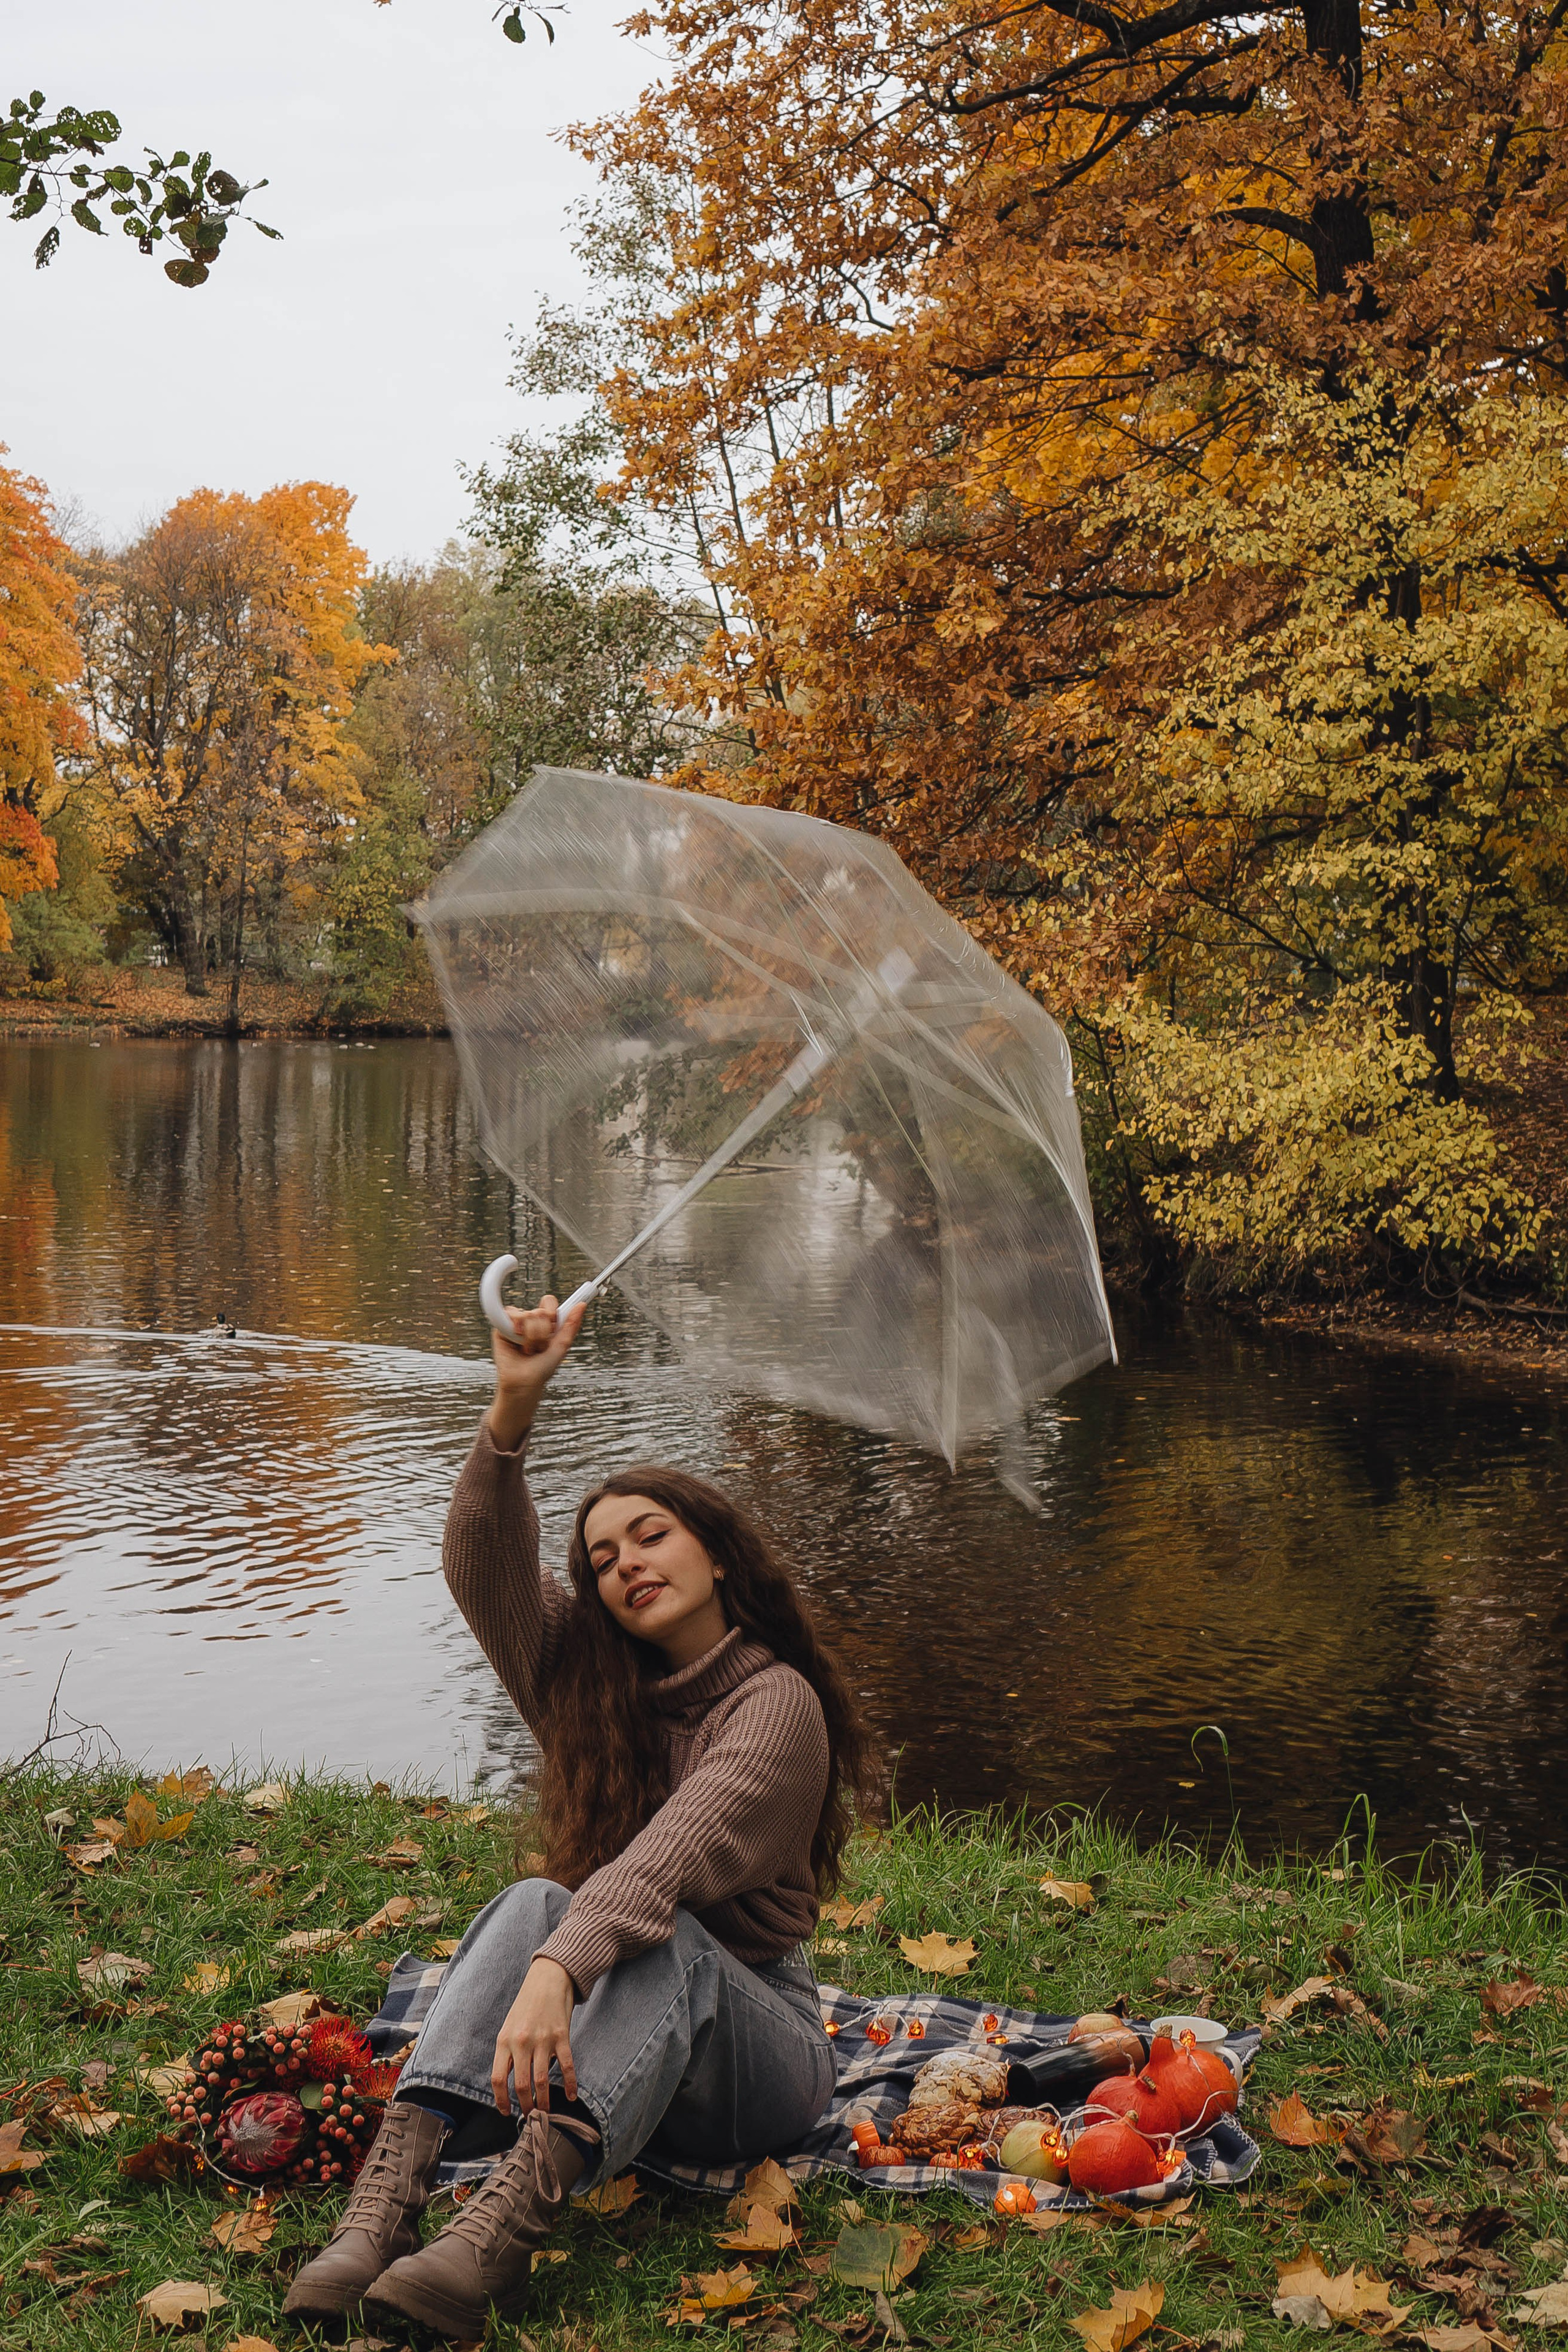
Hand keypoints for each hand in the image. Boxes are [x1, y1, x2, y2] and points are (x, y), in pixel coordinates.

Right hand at [484, 1293, 584, 1452]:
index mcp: (545, 1322)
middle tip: (539, 1348)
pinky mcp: (501, 1326)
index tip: (553, 1325)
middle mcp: (530, 1320)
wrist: (524, 1382)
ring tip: (528, 1349)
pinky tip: (516, 1343)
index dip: (552, 1312)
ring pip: (528, 1315)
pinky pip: (510, 1316)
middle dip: (543, 1334)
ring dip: (531, 1337)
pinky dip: (517, 1333)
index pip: (548, 1301)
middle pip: (540, 1311)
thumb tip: (582, 1305)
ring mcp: (516, 1322)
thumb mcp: (561, 1346)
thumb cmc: (543, 1368)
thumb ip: (571, 1324)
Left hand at [491, 1954, 577, 2114]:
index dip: (501, 2100)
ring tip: (545, 2112)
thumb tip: (508, 2083)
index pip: (498, 2078)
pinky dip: (569, 2084)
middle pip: (522, 2085)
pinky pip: (566, 2066)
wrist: (547, 1979)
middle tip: (530, 2116)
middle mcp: (521, 2042)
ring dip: (544, 2101)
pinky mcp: (561, 2036)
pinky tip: (570, 2096)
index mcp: (504, 2040)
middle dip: (526, 2106)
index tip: (506, 2112)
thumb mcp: (509, 2027)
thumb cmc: (526, 2005)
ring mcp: (542, 2039)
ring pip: (542, 2080)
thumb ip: (507, 2052)